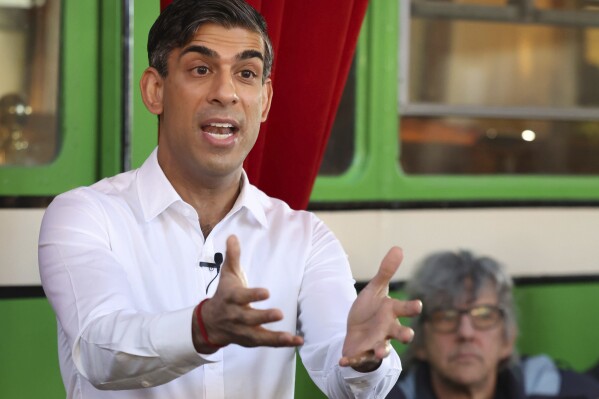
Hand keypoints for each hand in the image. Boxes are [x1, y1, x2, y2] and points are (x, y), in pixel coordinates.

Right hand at [192, 235, 303, 352]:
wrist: (209, 323)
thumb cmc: (224, 294)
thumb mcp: (227, 275)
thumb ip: (232, 257)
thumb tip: (233, 236)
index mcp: (231, 298)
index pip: (241, 297)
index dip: (253, 295)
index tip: (266, 292)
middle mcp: (236, 316)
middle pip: (249, 318)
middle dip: (263, 317)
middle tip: (279, 314)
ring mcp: (242, 330)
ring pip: (258, 336)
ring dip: (275, 337)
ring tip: (292, 337)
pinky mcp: (250, 340)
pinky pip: (266, 343)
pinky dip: (281, 343)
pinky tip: (297, 340)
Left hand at [339, 247, 421, 371]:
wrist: (356, 332)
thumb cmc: (371, 310)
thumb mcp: (375, 290)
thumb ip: (385, 272)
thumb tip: (398, 247)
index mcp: (391, 312)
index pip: (405, 309)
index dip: (411, 307)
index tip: (417, 304)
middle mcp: (387, 330)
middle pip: (400, 333)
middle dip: (405, 335)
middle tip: (409, 335)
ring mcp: (376, 343)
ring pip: (383, 349)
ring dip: (382, 351)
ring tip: (380, 352)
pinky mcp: (362, 354)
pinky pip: (358, 359)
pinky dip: (351, 361)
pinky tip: (342, 361)